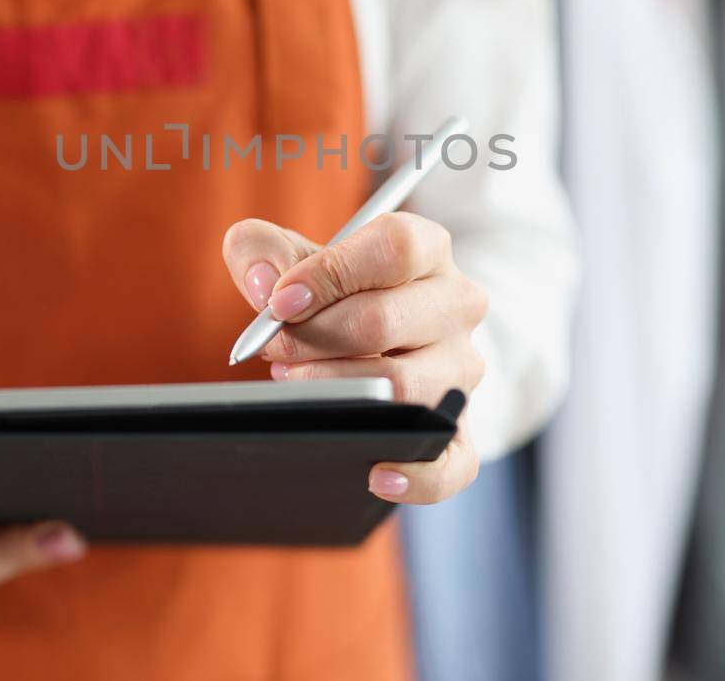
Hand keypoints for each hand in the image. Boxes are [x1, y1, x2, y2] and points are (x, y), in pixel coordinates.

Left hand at [222, 212, 485, 504]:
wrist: (385, 337)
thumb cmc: (336, 294)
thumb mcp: (297, 259)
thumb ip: (262, 252)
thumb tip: (262, 284)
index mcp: (427, 251)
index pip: (394, 249)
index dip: (331, 274)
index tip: (280, 301)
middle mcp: (457, 306)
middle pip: (385, 321)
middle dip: (314, 338)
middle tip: (274, 349)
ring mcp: (462, 370)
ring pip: (405, 388)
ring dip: (338, 391)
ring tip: (298, 387)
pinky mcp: (460, 429)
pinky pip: (451, 461)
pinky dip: (415, 474)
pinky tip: (375, 475)